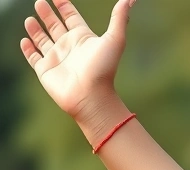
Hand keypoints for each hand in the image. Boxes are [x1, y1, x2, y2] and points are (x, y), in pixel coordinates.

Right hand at [19, 0, 135, 120]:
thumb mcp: (115, 39)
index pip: (72, 17)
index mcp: (83, 38)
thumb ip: (120, 17)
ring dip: (36, 29)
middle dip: (47, 14)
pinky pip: (33, 57)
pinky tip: (24, 40)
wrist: (90, 95)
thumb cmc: (103, 68)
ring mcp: (56, 58)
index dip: (64, 6)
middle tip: (40, 1)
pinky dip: (28, 49)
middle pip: (55, 26)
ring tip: (30, 19)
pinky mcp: (44, 69)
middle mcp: (69, 46)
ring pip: (42, 40)